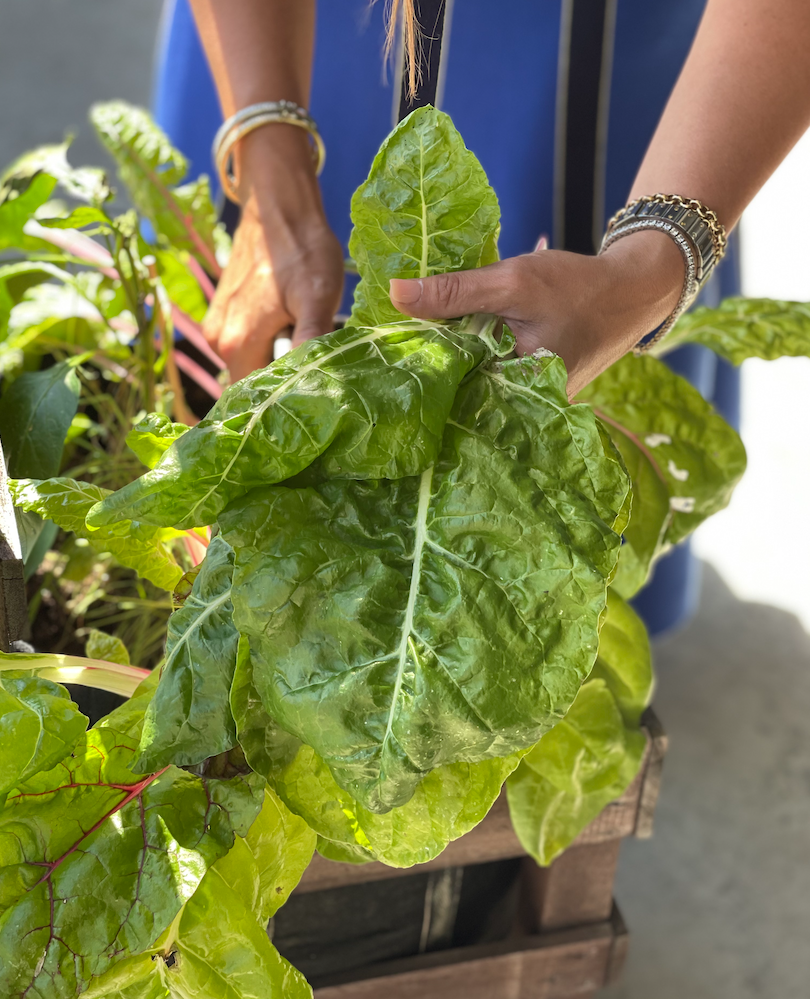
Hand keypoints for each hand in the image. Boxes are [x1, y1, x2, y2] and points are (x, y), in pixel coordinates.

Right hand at [203, 127, 343, 381]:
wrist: (278, 204)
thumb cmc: (300, 248)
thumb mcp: (317, 297)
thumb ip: (312, 341)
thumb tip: (311, 383)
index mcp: (236, 345)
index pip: (258, 399)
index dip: (287, 401)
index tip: (316, 395)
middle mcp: (217, 342)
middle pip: (255, 384)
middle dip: (285, 380)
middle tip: (319, 365)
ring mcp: (217, 327)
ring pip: (253, 363)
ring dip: (279, 359)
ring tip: (306, 339)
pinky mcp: (224, 313)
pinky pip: (248, 343)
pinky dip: (270, 342)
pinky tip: (293, 324)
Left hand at [389, 231, 684, 397]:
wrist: (633, 289)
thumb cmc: (578, 287)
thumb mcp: (512, 282)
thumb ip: (455, 292)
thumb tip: (395, 295)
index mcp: (518, 396)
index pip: (451, 395)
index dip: (415, 377)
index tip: (379, 360)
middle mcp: (521, 408)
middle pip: (459, 390)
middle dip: (426, 370)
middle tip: (382, 351)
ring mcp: (525, 397)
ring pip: (472, 380)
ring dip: (445, 359)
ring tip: (402, 345)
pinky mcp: (527, 382)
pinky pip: (488, 371)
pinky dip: (468, 353)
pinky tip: (443, 338)